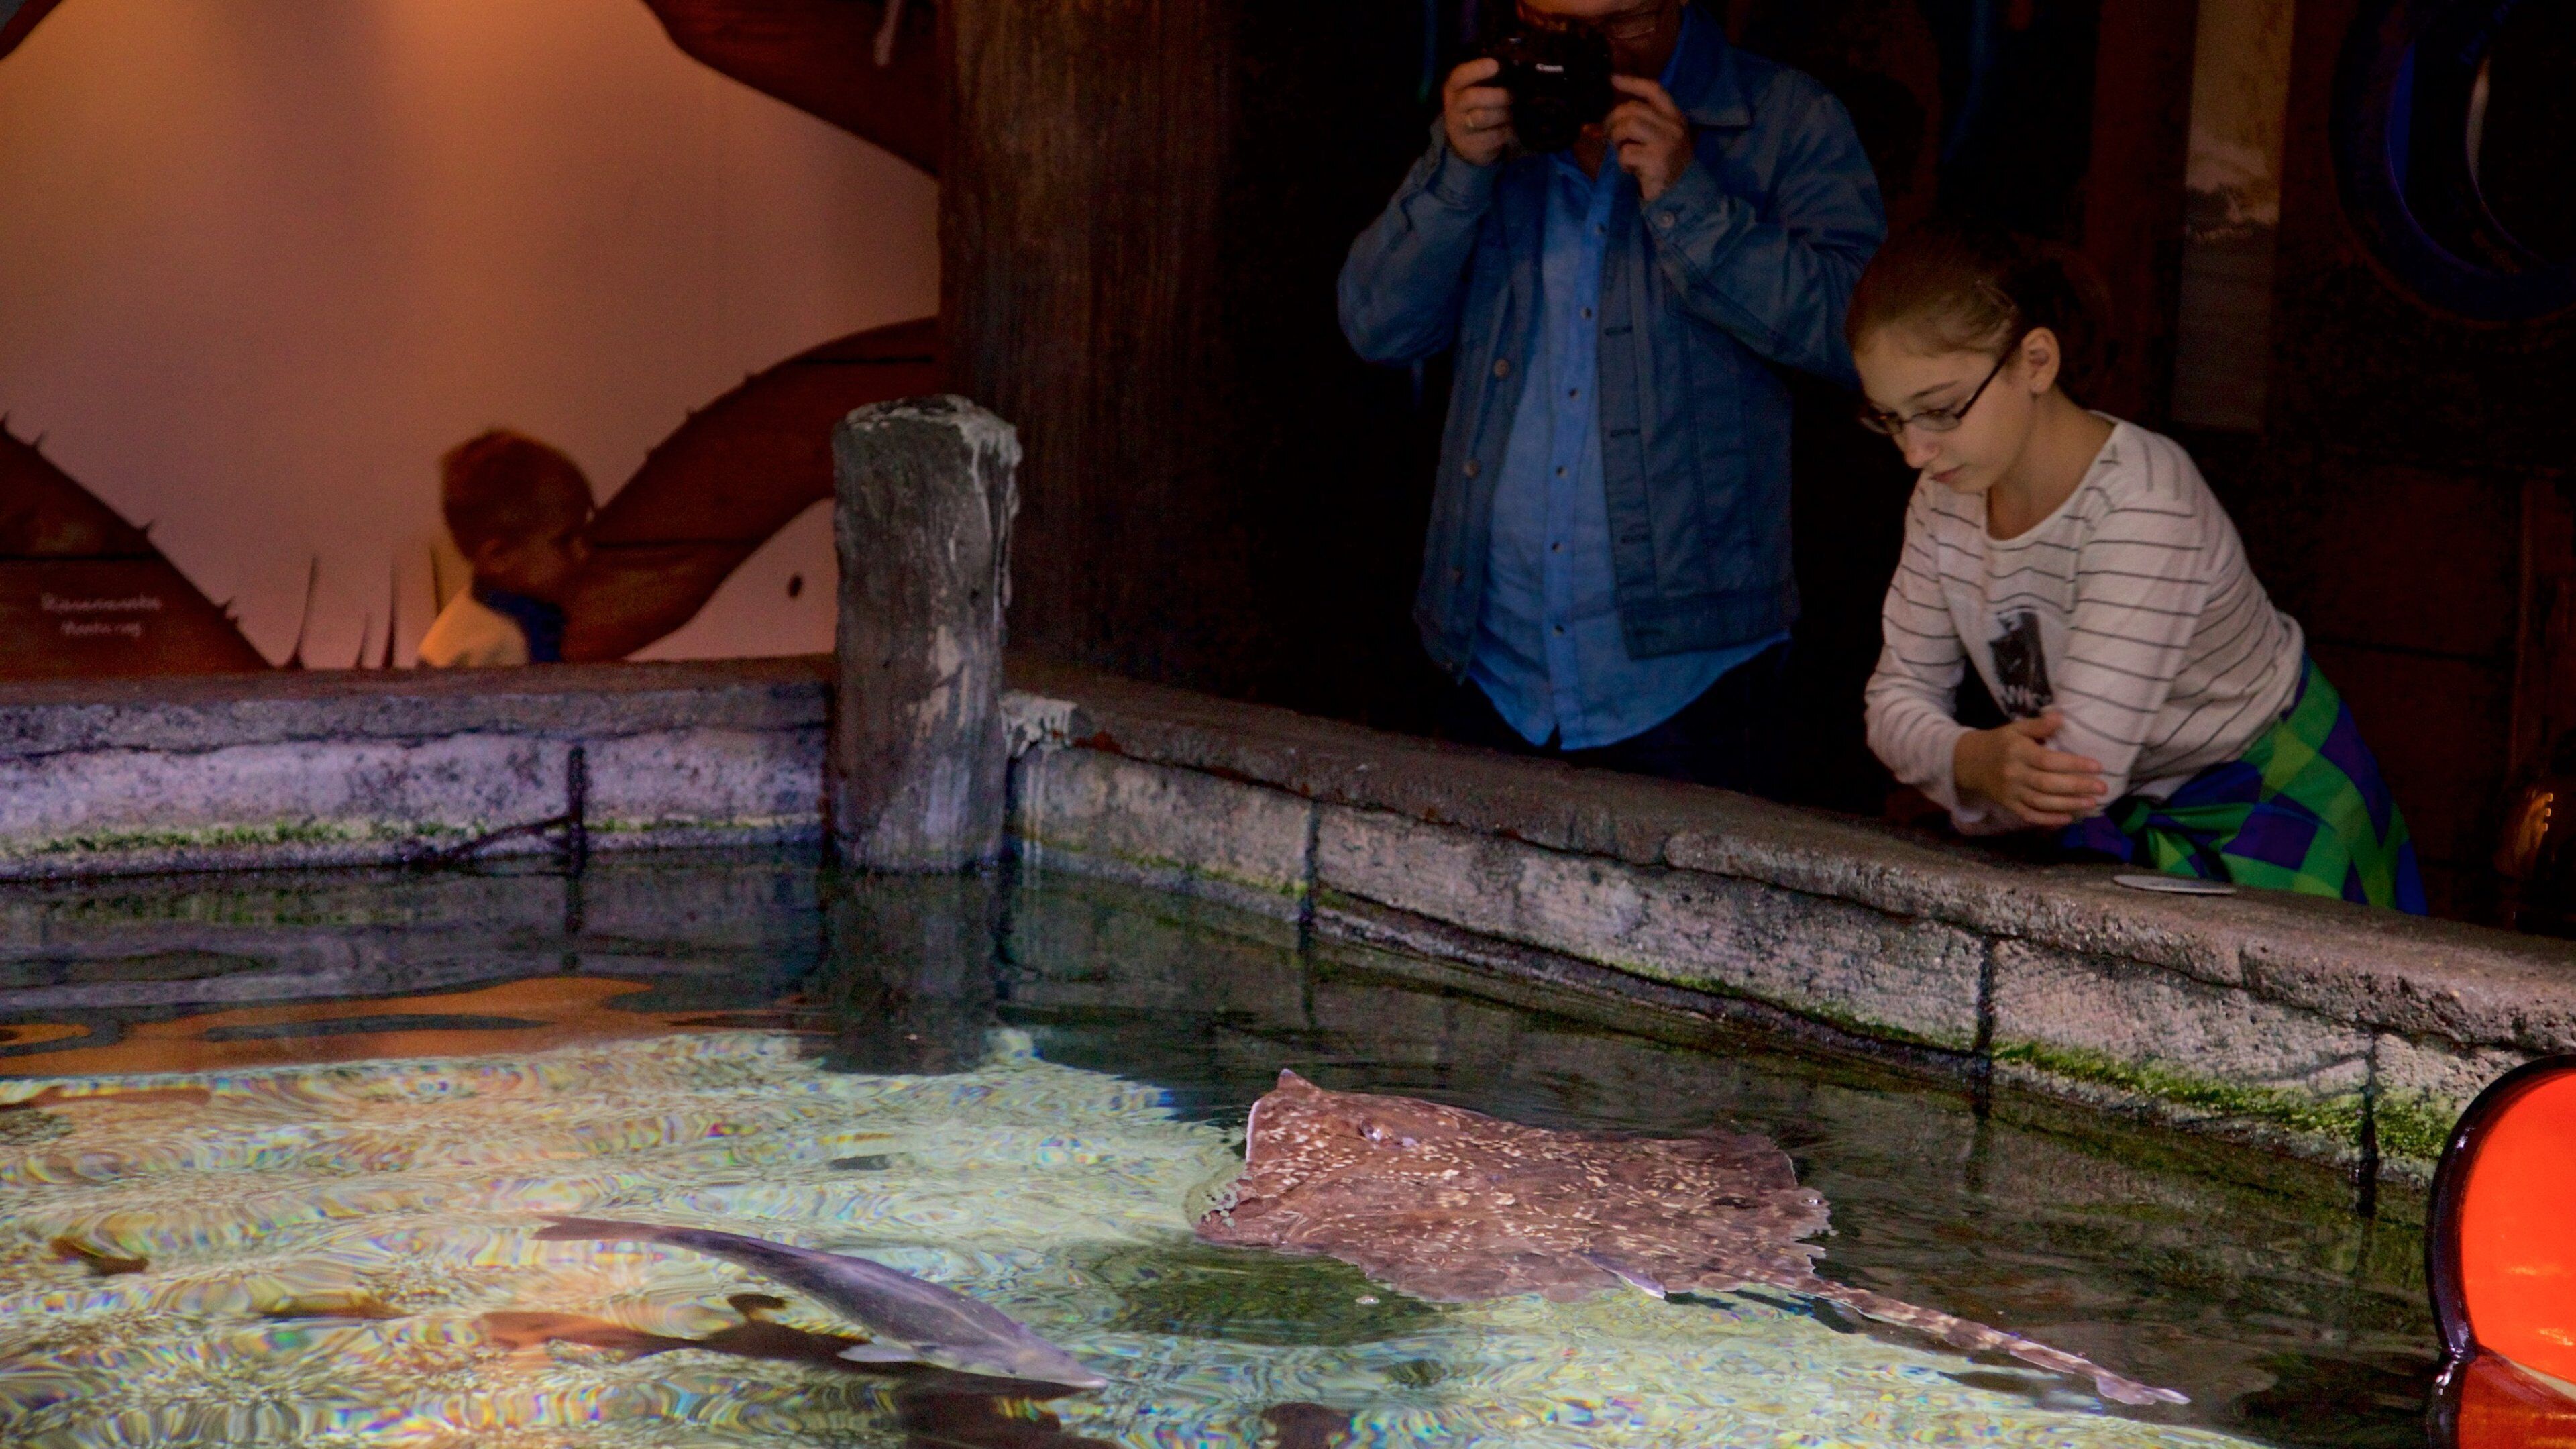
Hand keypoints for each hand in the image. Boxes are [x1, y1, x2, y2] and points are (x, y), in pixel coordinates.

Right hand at [1443, 58, 1511, 167]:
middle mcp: (1453, 106)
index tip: (1496, 65)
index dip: (1477, 69)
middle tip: (1512, 95)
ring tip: (1510, 113)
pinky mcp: (1470, 146)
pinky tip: (1508, 127)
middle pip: (1472, 97)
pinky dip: (1505, 131)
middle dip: (1498, 95)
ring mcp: (1460, 127)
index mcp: (1454, 87)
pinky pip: (1492, 136)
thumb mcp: (1477, 88)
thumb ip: (1489, 77)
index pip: (1460, 75)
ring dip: (1503, 114)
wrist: (1467, 140)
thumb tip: (1513, 64)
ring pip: (1482, 117)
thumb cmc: (1478, 105)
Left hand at [1606, 75, 1692, 200]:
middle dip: (1612, 120)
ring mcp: (1667, 143)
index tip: (1612, 79)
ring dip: (1616, 139)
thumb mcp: (1650, 141)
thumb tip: (1588, 128)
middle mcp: (1674, 126)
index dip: (1632, 82)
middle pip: (1633, 108)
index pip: (1654, 90)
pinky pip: (1627, 152)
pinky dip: (1622, 161)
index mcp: (1674, 117)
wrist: (1680, 194)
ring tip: (1621, 151)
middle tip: (1608, 135)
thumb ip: (1628, 128)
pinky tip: (1630, 168)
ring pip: (1628, 125)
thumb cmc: (1660, 165)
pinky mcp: (1658, 161)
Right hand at [1952, 712, 2106, 827]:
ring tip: (2091, 803)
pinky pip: (2029, 815)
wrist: (1968, 763)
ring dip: (2068, 804)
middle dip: (2077, 787)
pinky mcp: (2008, 805)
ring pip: (2041, 802)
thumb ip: (2038, 725)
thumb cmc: (1999, 743)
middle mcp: (2014, 774)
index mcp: (2017, 752)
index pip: (2048, 760)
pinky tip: (2068, 819)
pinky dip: (2048, 819)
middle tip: (2102, 788)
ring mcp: (2010, 792)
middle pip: (2048, 784)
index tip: (2097, 766)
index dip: (2073, 764)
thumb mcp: (2015, 729)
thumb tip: (2061, 717)